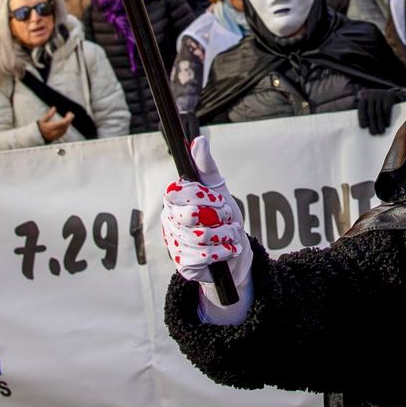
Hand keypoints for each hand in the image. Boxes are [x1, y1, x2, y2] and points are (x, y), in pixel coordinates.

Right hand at [37, 107, 74, 142]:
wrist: (37, 137)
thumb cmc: (39, 127)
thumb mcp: (43, 120)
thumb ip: (49, 114)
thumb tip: (54, 108)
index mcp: (52, 127)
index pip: (64, 122)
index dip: (68, 118)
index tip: (69, 113)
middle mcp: (56, 132)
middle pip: (66, 125)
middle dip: (69, 119)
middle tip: (70, 114)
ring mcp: (57, 135)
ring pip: (66, 129)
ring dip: (68, 123)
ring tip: (68, 117)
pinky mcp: (57, 137)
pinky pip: (64, 132)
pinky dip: (66, 126)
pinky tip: (65, 123)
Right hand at [161, 136, 250, 286]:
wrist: (236, 253)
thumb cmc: (224, 218)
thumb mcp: (219, 190)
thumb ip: (207, 167)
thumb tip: (198, 141)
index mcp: (174, 201)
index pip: (181, 192)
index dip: (205, 197)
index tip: (219, 201)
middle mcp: (169, 221)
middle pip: (190, 215)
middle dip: (218, 216)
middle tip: (226, 218)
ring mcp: (174, 243)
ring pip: (200, 236)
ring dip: (225, 235)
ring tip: (230, 235)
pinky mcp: (183, 265)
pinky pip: (203, 257)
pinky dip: (223, 252)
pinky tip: (226, 251)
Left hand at [354, 89, 397, 135]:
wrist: (391, 94)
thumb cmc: (378, 103)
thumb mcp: (371, 104)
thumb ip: (366, 112)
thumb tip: (365, 127)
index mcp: (364, 97)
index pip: (361, 108)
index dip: (362, 118)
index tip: (363, 127)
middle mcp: (371, 95)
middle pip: (370, 112)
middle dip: (372, 124)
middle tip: (373, 133)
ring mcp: (380, 95)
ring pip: (378, 112)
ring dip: (380, 123)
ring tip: (381, 132)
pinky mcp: (389, 96)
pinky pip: (386, 109)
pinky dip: (386, 118)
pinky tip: (387, 125)